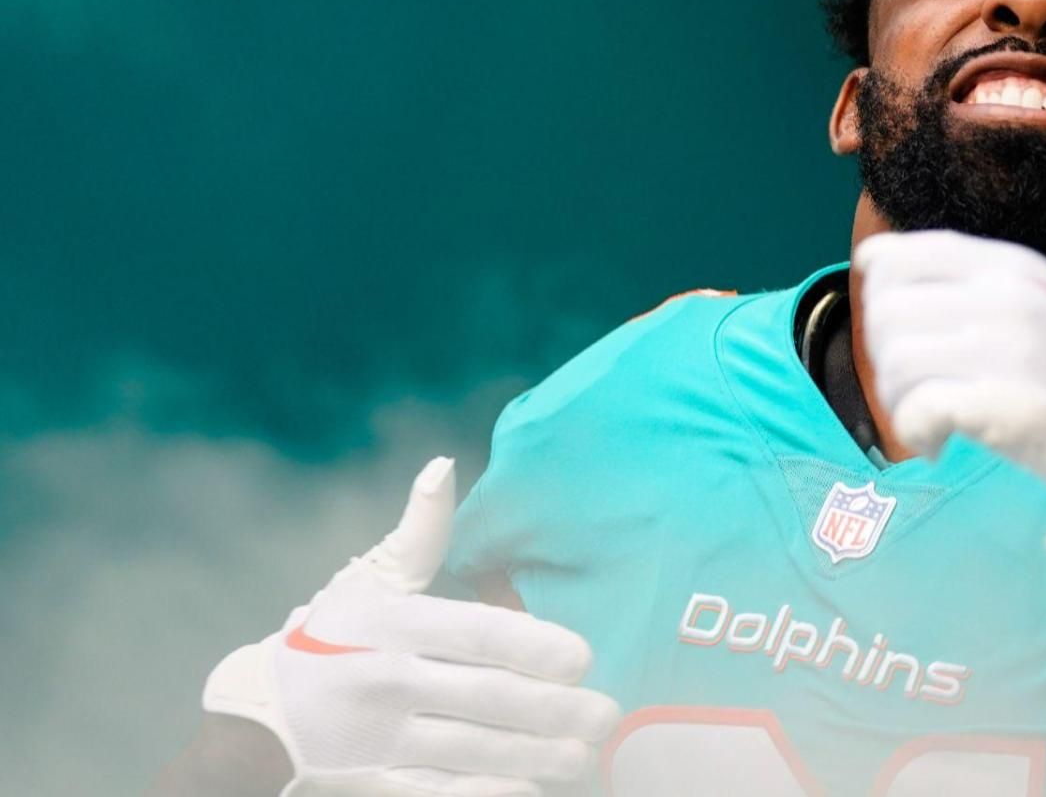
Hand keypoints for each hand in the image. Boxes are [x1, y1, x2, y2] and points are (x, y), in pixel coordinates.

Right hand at [202, 458, 619, 795]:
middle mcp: (386, 682)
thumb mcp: (369, 582)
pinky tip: (529, 792)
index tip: (582, 658)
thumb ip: (420, 533)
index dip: (531, 645)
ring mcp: (379, 739)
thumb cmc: (328, 641)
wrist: (254, 718)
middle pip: (484, 697)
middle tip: (605, 714)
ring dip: (534, 758)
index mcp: (393, 626)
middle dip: (552, 710)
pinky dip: (485, 794)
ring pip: (470, 751)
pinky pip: (439, 793)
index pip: (474, 634)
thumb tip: (444, 466)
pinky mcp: (375, 783)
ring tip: (582, 757)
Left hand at [855, 230, 1045, 548]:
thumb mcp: (1032, 294)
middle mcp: (1004, 301)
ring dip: (896, 398)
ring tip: (924, 415)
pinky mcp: (998, 404)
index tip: (887, 317)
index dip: (877, 286)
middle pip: (886, 311)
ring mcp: (1002, 352)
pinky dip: (914, 429)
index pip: (904, 256)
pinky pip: (919, 407)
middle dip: (883, 352)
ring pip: (895, 361)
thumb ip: (963, 272)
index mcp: (1009, 268)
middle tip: (909, 382)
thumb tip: (872, 257)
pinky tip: (934, 442)